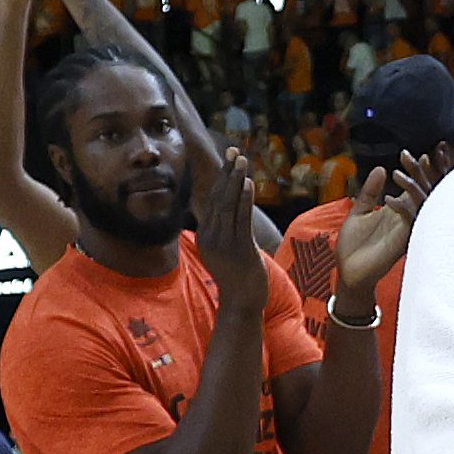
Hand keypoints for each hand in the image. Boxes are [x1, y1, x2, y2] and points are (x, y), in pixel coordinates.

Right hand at [197, 147, 266, 317]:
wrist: (243, 303)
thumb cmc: (238, 277)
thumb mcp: (226, 251)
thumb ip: (226, 231)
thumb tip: (230, 210)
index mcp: (206, 236)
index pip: (213, 201)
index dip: (221, 178)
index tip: (228, 158)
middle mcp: (211, 238)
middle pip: (218, 198)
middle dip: (226, 173)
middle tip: (234, 150)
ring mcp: (224, 244)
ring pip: (228, 206)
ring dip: (235, 181)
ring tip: (241, 160)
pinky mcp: (239, 250)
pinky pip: (241, 220)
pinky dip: (244, 200)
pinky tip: (247, 184)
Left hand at [334, 154, 430, 309]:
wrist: (348, 272)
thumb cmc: (353, 245)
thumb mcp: (358, 211)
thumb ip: (369, 191)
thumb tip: (381, 169)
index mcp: (398, 210)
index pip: (416, 186)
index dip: (421, 170)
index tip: (421, 153)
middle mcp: (406, 218)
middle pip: (425, 191)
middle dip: (424, 173)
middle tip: (417, 156)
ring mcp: (406, 229)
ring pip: (421, 204)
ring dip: (413, 187)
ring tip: (400, 173)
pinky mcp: (402, 242)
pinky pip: (409, 221)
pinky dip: (402, 208)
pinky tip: (389, 199)